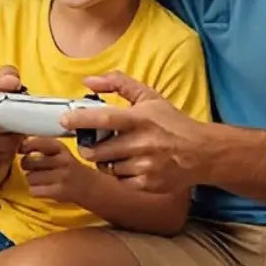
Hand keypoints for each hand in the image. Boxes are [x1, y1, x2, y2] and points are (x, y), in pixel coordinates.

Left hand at [18, 137, 92, 203]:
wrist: (89, 186)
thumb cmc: (69, 167)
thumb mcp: (61, 152)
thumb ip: (43, 146)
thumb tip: (21, 143)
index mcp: (61, 148)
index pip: (39, 143)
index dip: (27, 146)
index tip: (22, 149)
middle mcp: (62, 161)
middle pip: (30, 162)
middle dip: (26, 165)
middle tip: (31, 167)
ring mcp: (60, 177)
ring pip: (30, 177)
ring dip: (31, 179)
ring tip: (40, 179)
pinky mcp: (58, 192)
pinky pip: (34, 190)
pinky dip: (35, 190)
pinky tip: (42, 188)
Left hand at [60, 71, 208, 193]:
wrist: (201, 152)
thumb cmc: (172, 122)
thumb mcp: (149, 97)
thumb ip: (118, 84)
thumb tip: (88, 81)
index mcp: (140, 119)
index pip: (103, 118)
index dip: (80, 119)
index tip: (65, 120)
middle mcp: (141, 143)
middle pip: (98, 150)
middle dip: (89, 147)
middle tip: (91, 143)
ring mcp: (144, 166)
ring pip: (107, 167)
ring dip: (106, 161)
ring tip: (118, 152)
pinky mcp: (147, 184)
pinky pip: (120, 181)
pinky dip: (119, 174)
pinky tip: (130, 165)